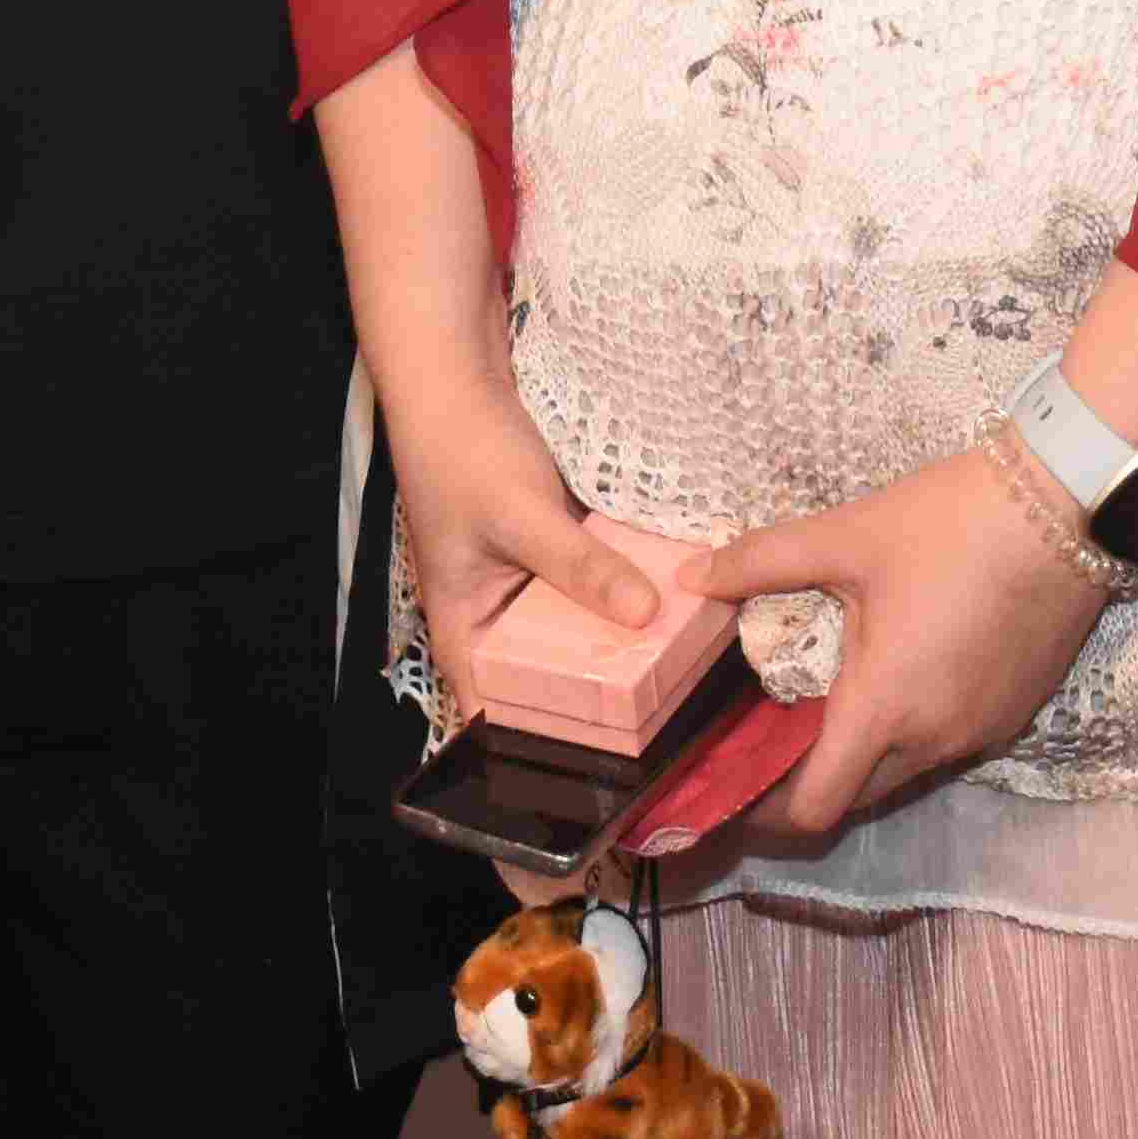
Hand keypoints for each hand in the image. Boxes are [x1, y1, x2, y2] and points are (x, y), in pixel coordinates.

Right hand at [383, 378, 653, 714]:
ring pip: (575, 630)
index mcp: (465, 629)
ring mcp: (527, 582)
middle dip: (597, 694)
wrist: (459, 377)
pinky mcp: (555, 550)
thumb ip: (581, 567)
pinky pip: (590, 586)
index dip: (538, 743)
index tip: (601, 761)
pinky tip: (671, 601)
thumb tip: (647, 615)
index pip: (496, 711)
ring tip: (678, 667)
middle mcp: (495, 616)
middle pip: (548, 676)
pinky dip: (620, 592)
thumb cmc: (464, 453)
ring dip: (615, 639)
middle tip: (661, 716)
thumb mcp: (524, 515)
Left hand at [691, 445, 1111, 843]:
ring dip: (860, 753)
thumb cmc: (952, 522)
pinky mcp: (1013, 713)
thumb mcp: (847, 535)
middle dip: (805, 780)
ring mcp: (980, 732)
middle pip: (853, 797)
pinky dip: (908, 732)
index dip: (763, 812)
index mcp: (884, 708)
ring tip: (827, 695)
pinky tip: (896, 674)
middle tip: (766, 731)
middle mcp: (934, 740)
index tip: (731, 784)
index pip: (813, 808)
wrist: (1070, 505)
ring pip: (900, 773)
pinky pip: (944, 746)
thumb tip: (692, 579)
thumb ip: (760, 561)